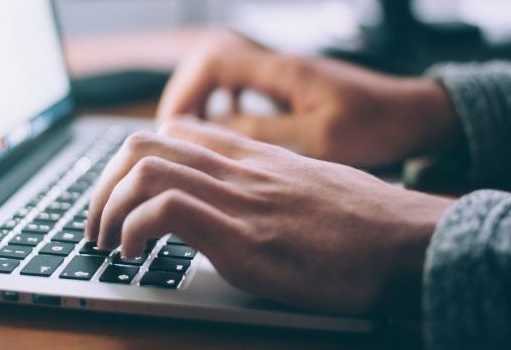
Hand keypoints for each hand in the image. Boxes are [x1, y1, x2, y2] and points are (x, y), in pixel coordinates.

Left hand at [85, 120, 453, 314]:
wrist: (412, 243)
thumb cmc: (367, 224)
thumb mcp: (310, 188)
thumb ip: (267, 185)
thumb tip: (237, 203)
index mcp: (254, 157)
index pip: (174, 132)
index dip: (132, 161)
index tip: (122, 196)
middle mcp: (240, 169)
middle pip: (144, 144)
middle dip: (103, 185)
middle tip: (98, 223)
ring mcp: (241, 200)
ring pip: (145, 169)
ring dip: (107, 208)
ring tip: (107, 242)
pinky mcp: (245, 238)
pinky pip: (167, 210)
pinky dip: (134, 230)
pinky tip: (135, 255)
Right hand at [157, 31, 461, 167]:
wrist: (416, 115)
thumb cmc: (377, 126)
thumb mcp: (318, 139)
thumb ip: (262, 133)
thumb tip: (209, 132)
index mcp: (282, 71)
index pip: (213, 62)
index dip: (184, 92)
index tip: (172, 128)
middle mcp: (279, 65)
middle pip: (210, 61)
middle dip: (185, 95)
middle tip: (173, 134)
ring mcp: (285, 74)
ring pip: (225, 73)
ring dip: (203, 100)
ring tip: (191, 134)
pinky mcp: (292, 87)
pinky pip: (244, 86)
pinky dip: (226, 104)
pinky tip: (228, 129)